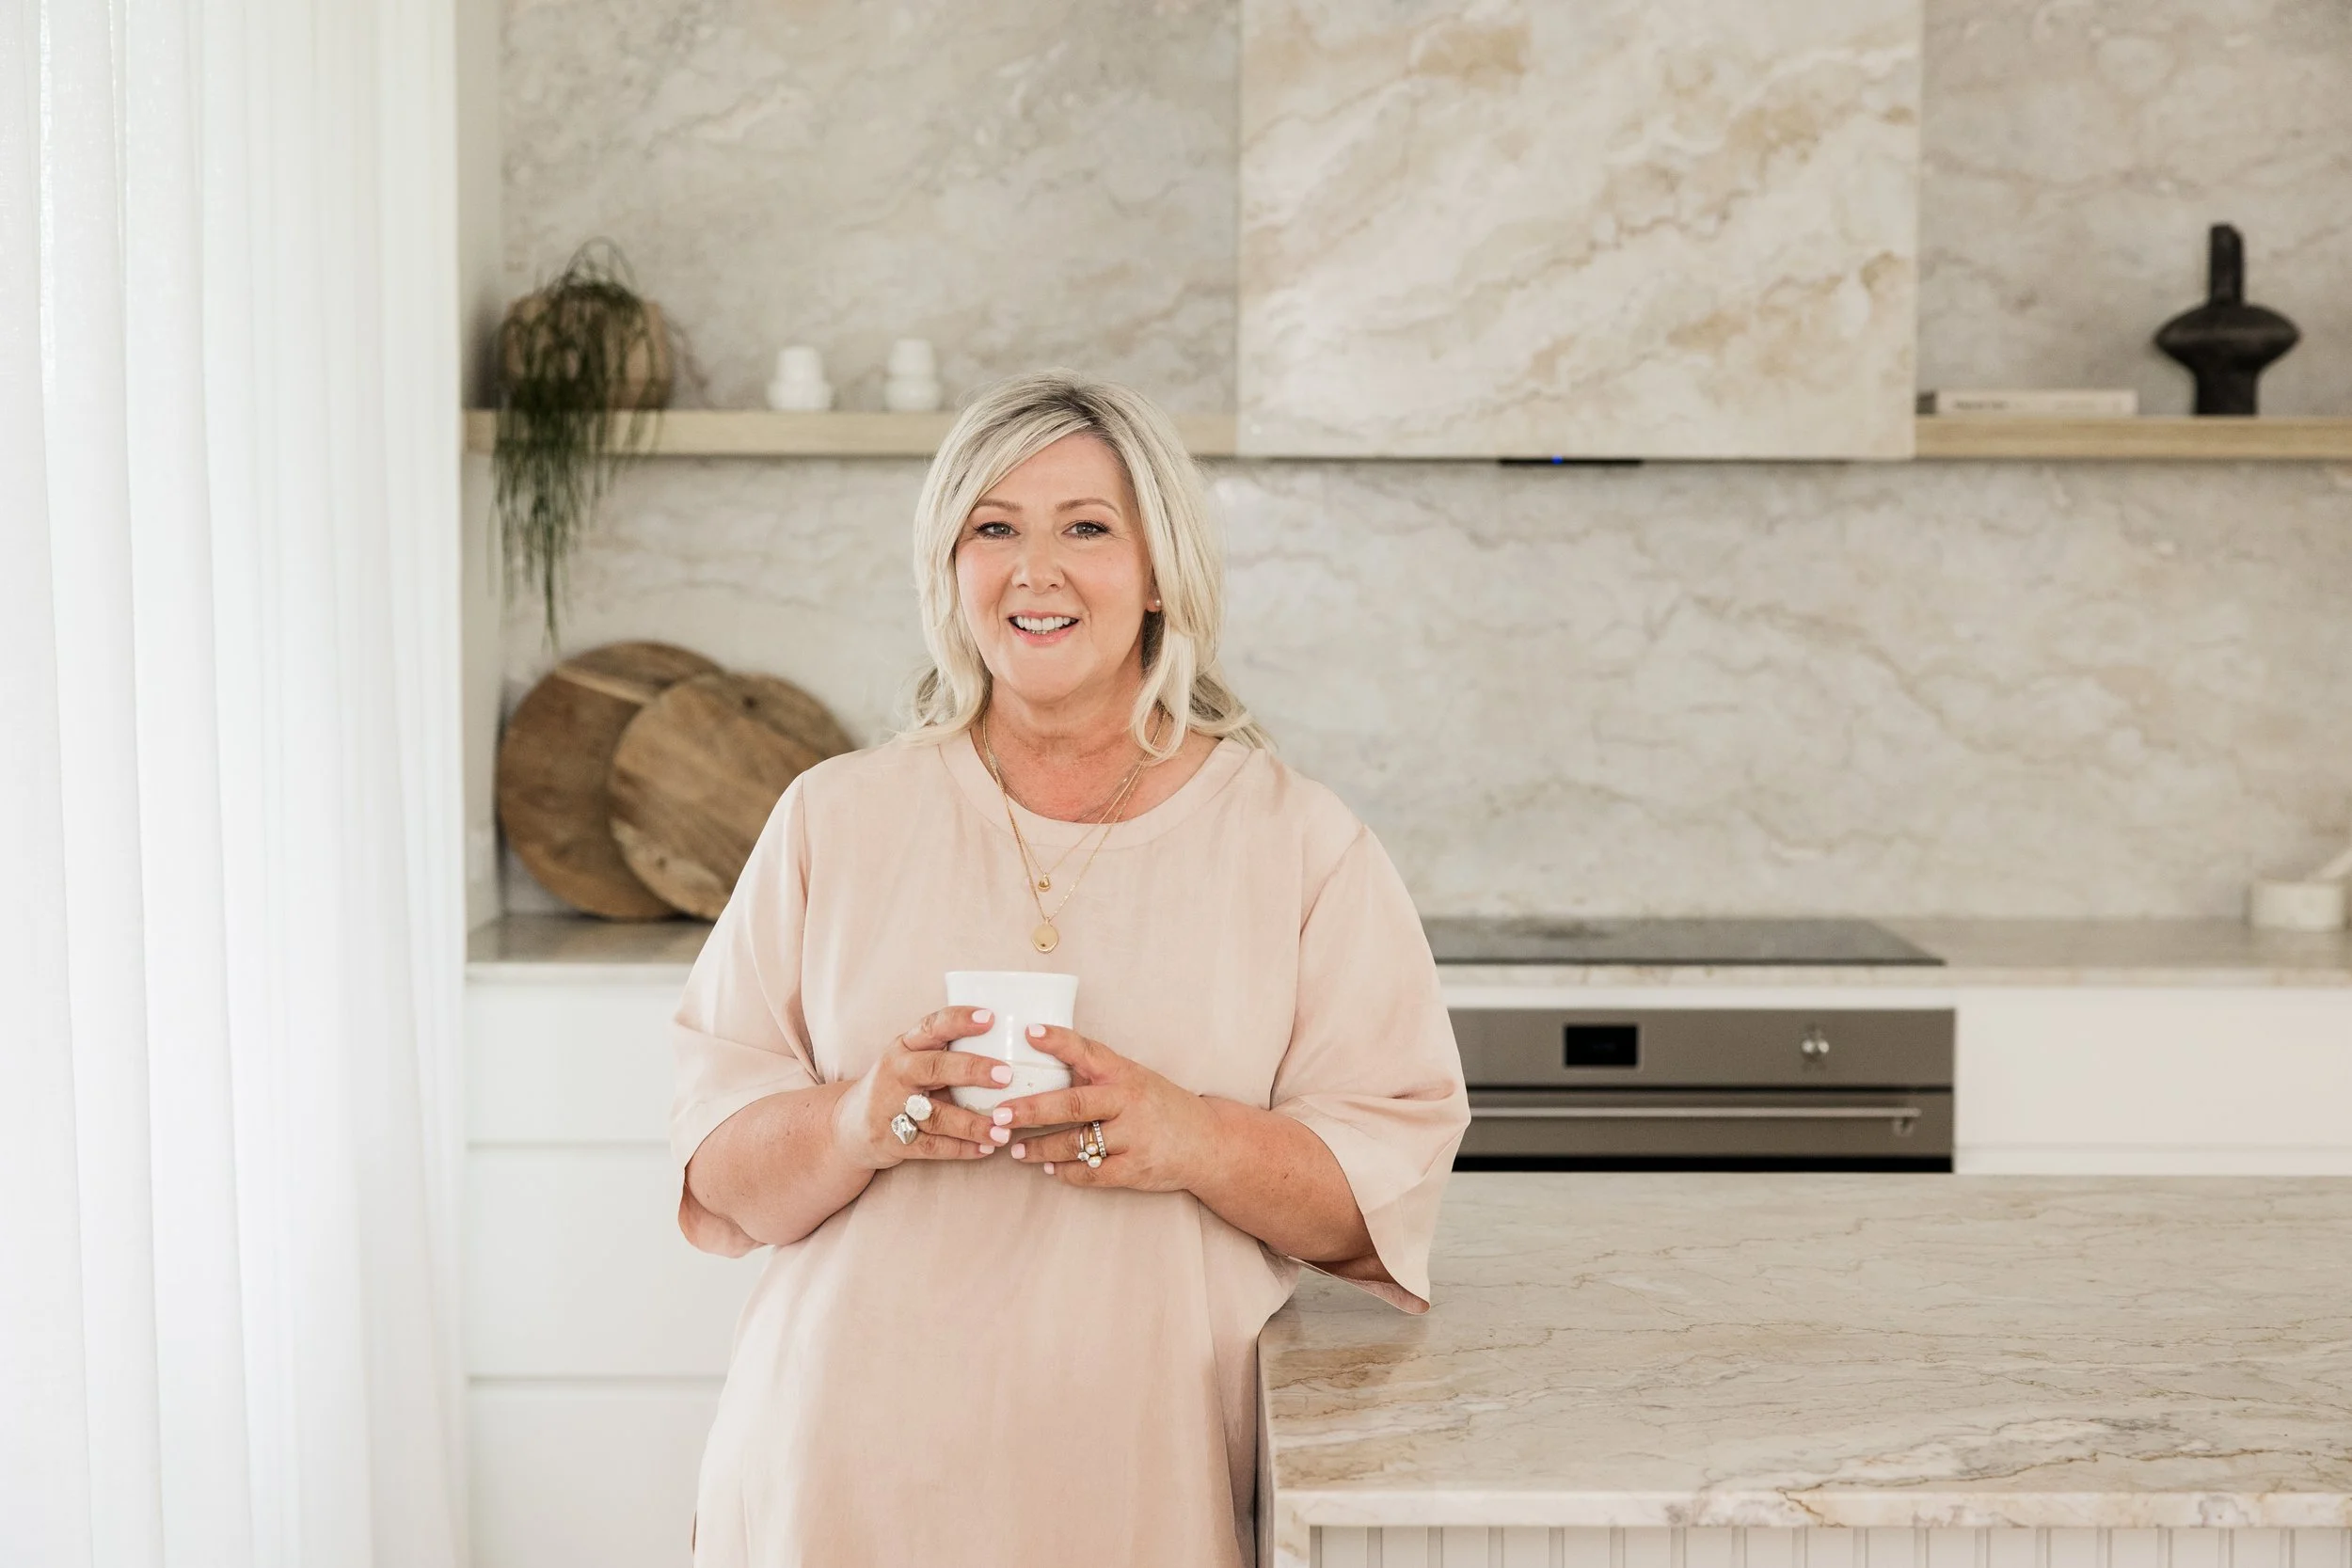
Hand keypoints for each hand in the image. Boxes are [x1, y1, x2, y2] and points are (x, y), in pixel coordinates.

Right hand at [832, 1008, 1018, 1169]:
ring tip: (1005, 1130)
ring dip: (973, 1123)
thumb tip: (1012, 1046)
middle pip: (934, 1068)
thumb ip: (946, 1052)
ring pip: (936, 1115)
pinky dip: (962, 1149)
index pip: (932, 1026)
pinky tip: (987, 1148)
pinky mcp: (894, 1141)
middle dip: (972, 1070)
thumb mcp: (912, 1059)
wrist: (851, 1126)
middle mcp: (896, 1073)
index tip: (990, 1017)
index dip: (960, 1020)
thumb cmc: (898, 1085)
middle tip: (1006, 1076)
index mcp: (904, 1046)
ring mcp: (891, 1108)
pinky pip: (932, 1146)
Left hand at [1000, 1025, 1219, 1191]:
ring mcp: (1134, 1137)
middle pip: (1072, 1104)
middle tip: (999, 1114)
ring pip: (1075, 1143)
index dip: (1057, 1041)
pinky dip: (1066, 1172)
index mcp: (1125, 1073)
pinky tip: (1050, 1169)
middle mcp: (1129, 1101)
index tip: (1028, 1032)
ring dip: (1040, 1148)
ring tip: (1015, 1149)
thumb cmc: (1161, 1106)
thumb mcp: (1134, 1079)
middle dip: (1031, 1110)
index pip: (1088, 1051)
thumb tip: (1041, 1061)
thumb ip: (1096, 1074)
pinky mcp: (1135, 1169)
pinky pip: (1090, 1173)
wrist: (1209, 1144)